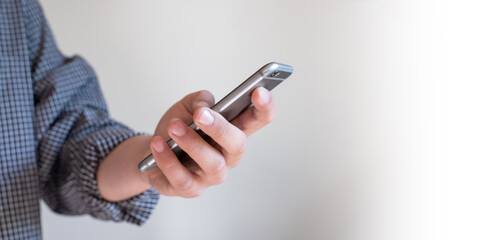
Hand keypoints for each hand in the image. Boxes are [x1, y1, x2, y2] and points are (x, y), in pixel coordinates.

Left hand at [147, 87, 275, 197]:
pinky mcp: (190, 188)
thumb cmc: (178, 128)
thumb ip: (198, 100)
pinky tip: (158, 144)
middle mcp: (228, 155)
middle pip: (238, 144)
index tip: (259, 91)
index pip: (258, 119)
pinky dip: (168, 160)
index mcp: (233, 131)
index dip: (264, 107)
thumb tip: (204, 105)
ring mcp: (211, 175)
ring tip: (173, 127)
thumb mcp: (186, 107)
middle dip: (221, 128)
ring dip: (192, 143)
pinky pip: (182, 178)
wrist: (152, 151)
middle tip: (201, 114)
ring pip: (212, 163)